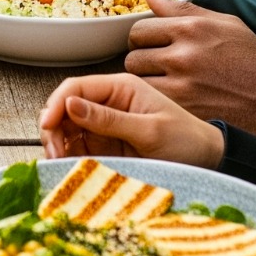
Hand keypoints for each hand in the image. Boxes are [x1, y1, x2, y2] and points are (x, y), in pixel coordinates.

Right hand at [39, 74, 224, 166]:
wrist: (208, 161)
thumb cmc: (186, 140)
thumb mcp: (149, 131)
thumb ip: (109, 119)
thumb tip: (70, 104)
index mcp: (120, 88)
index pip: (75, 87)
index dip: (56, 105)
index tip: (47, 126)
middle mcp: (107, 102)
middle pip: (64, 108)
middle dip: (53, 128)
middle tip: (54, 153)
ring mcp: (104, 124)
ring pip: (66, 129)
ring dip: (58, 145)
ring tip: (60, 163)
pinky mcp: (105, 145)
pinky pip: (77, 148)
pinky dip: (69, 157)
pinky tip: (69, 168)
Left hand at [125, 0, 255, 140]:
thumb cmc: (251, 59)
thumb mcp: (224, 23)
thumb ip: (182, 9)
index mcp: (190, 28)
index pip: (138, 29)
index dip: (143, 39)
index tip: (152, 46)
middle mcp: (182, 55)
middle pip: (132, 56)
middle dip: (142, 61)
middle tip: (156, 67)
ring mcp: (181, 85)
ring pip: (137, 82)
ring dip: (146, 83)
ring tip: (164, 84)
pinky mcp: (183, 111)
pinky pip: (151, 102)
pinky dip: (155, 101)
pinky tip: (170, 99)